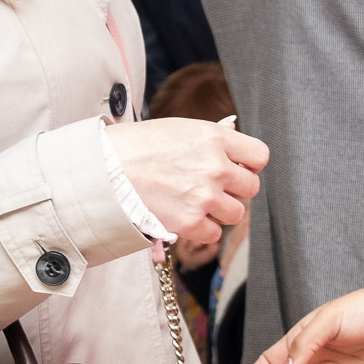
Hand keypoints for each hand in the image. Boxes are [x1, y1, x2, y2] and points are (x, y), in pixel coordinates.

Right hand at [106, 117, 266, 247]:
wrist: (103, 169)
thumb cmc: (137, 145)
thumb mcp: (180, 129)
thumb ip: (212, 138)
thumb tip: (234, 137)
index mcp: (214, 137)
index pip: (260, 156)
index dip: (249, 164)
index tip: (237, 168)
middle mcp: (215, 166)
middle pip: (250, 187)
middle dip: (233, 190)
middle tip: (210, 188)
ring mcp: (204, 196)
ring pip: (236, 213)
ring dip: (219, 211)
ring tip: (194, 202)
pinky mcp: (190, 222)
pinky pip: (213, 234)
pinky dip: (200, 230)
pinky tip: (183, 216)